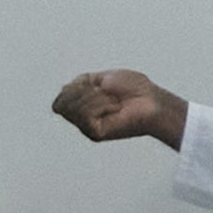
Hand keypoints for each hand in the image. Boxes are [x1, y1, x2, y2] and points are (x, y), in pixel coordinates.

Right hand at [52, 69, 187, 149]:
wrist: (153, 100)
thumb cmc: (134, 89)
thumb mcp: (102, 77)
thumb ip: (80, 83)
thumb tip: (64, 90)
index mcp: (82, 105)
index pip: (59, 100)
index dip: (72, 87)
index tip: (95, 83)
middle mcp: (82, 119)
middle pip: (60, 105)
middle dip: (81, 91)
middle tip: (104, 92)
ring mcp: (88, 128)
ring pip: (71, 109)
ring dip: (93, 98)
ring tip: (113, 100)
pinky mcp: (96, 134)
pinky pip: (84, 116)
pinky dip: (100, 105)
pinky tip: (115, 107)